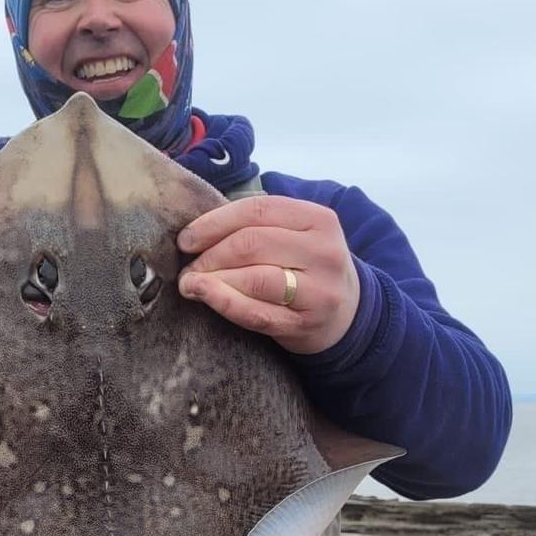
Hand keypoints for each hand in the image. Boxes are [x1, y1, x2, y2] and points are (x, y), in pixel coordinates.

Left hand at [176, 195, 360, 355]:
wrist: (349, 315)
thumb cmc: (308, 269)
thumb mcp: (297, 236)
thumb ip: (259, 226)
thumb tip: (197, 231)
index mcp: (319, 219)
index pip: (258, 210)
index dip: (214, 223)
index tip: (187, 239)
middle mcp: (323, 252)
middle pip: (252, 243)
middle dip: (210, 254)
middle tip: (189, 266)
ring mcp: (319, 291)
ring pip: (254, 279)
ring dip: (213, 280)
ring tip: (191, 284)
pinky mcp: (306, 324)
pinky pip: (257, 313)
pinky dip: (225, 303)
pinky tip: (205, 297)